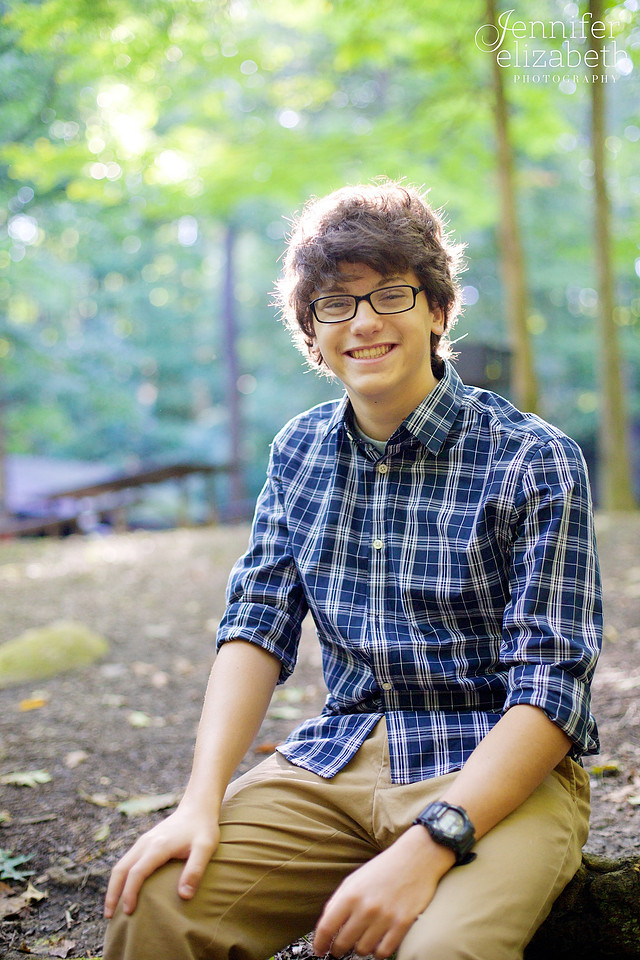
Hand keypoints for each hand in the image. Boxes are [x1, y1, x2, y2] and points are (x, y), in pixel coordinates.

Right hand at [103, 803, 219, 918]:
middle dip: (112, 893)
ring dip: (114, 886)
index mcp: (158, 846)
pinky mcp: (145, 842)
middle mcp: (146, 843)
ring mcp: (143, 842)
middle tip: (109, 916)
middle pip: (121, 869)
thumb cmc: (203, 829)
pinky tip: (124, 890)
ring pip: (121, 865)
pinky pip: (126, 861)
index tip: (128, 912)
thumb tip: (184, 896)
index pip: (137, 872)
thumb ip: (195, 870)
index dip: (130, 893)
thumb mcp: (205, 848)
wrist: (197, 807)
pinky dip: (121, 878)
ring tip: (112, 909)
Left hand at [313, 826, 454, 958]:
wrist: (416, 857)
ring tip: (362, 940)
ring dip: (360, 948)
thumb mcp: (355, 879)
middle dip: (338, 949)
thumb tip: (326, 927)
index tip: (319, 950)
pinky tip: (377, 943)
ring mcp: (385, 917)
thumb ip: (338, 901)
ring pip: (362, 950)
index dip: (319, 943)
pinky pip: (383, 952)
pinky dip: (377, 952)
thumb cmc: (384, 868)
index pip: (326, 927)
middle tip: (339, 948)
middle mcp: (366, 907)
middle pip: (343, 943)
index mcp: (350, 894)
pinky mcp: (403, 924)